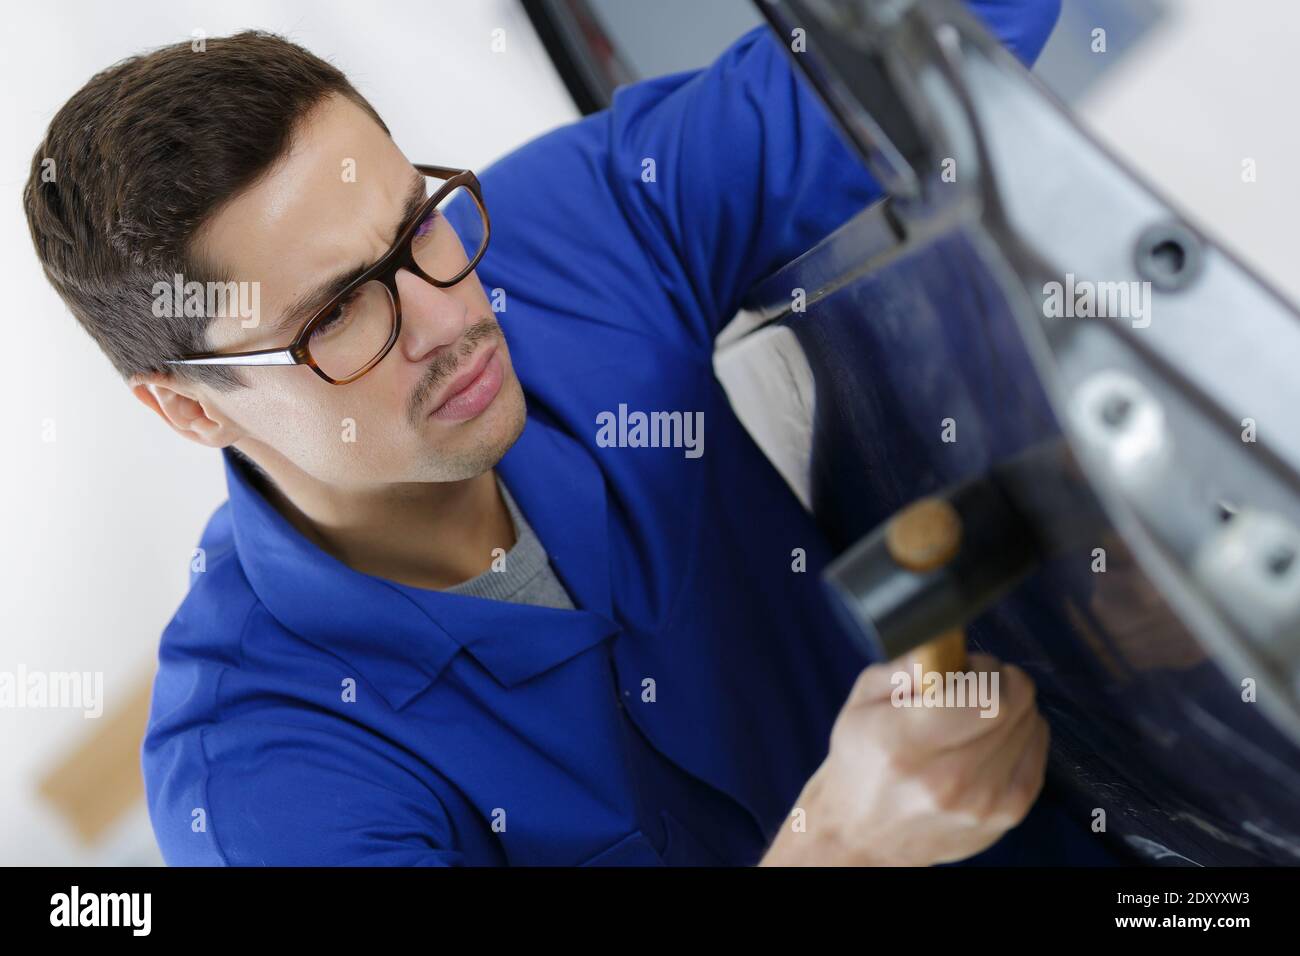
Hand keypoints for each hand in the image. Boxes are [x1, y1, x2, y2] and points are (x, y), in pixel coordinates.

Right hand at [759, 652, 1047, 865]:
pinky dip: (1021, 732)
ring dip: (1011, 706)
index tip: (968, 667)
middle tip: (976, 683)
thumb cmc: (863, 761)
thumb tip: (944, 641)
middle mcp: (946, 779)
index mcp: (904, 744)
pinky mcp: (1006, 815)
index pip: (985, 694)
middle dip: (1001, 679)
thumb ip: (905, 667)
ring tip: (977, 714)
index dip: (984, 667)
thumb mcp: (863, 703)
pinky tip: (991, 736)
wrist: (865, 833)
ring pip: (1031, 723)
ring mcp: (981, 802)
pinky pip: (1038, 749)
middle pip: (1014, 705)